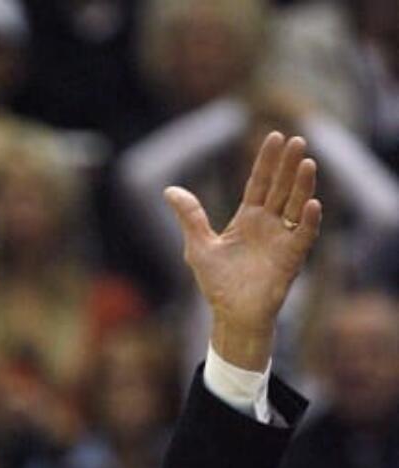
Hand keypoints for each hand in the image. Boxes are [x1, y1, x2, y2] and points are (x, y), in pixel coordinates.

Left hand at [163, 131, 320, 369]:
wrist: (232, 316)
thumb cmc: (217, 284)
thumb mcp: (199, 247)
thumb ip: (190, 217)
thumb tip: (170, 190)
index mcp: (248, 218)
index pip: (260, 182)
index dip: (267, 161)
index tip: (275, 136)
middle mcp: (268, 223)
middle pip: (281, 187)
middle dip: (289, 165)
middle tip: (297, 140)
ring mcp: (282, 238)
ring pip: (296, 205)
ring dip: (303, 185)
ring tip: (307, 163)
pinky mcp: (292, 257)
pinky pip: (303, 235)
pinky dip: (309, 220)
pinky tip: (312, 203)